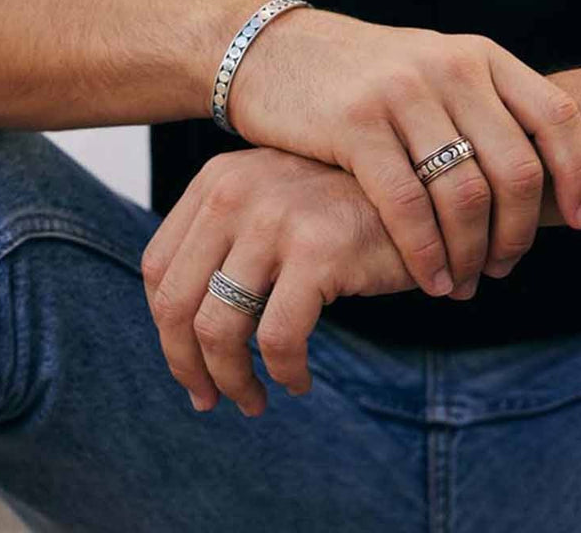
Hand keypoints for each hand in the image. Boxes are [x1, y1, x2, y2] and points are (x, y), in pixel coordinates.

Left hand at [141, 147, 415, 415]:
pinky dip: (283, 373)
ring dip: (232, 380)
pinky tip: (298, 381)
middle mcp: (236, 191)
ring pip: (218, 327)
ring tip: (253, 400)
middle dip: (188, 366)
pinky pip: (279, 338)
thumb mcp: (272, 205)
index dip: (165, 329)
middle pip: (176, 302)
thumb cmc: (343, 209)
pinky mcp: (319, 250)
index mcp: (217, 181)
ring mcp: (275, 217)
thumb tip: (179, 335)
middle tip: (210, 399)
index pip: (158, 267)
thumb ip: (225, 244)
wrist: (423, 189)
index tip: (190, 366)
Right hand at [223, 7, 580, 299]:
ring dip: (473, 253)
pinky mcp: (354, 124)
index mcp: (475, 54)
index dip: (580, 175)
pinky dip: (426, 253)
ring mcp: (400, 93)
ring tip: (465, 282)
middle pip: (516, 169)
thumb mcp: (429, 70)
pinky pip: (407, 205)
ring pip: (465, 194)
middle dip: (519, 233)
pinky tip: (431, 279)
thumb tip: (541, 179)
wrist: (271, 52)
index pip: (556, 115)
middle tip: (505, 268)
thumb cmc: (357, 77)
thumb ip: (479, 107)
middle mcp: (447, 67)